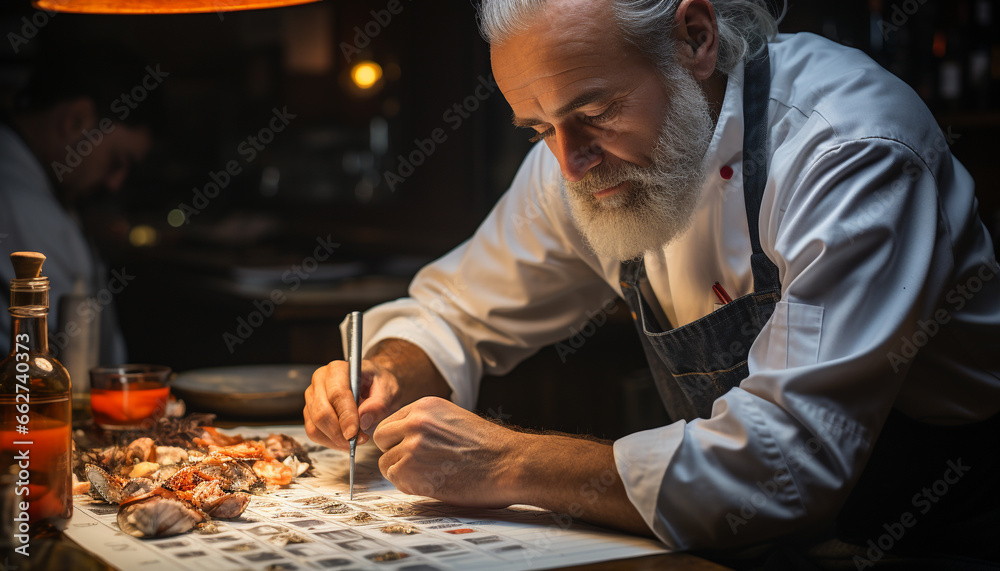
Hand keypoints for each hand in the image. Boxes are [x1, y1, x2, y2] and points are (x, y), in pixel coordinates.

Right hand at [303, 359, 401, 449]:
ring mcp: (312, 396)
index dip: (345, 416)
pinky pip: (313, 433)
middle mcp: (320, 380)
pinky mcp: (309, 411)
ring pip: (315, 426)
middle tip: (358, 441)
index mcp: (338, 369)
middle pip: (321, 412)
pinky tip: (345, 441)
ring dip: (335, 440)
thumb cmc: (380, 384)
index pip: (337, 394)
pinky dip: (329, 442)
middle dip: (339, 433)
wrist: (374, 385)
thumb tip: (363, 420)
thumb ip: (378, 404)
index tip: (354, 434)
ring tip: (355, 441)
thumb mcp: (388, 390)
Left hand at [373, 396, 517, 507]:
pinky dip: (410, 486)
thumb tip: (404, 439)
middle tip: (417, 464)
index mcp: (425, 406)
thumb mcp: (454, 420)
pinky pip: (395, 480)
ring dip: (403, 472)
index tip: (411, 449)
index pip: (392, 422)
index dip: (399, 439)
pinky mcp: (409, 470)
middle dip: (394, 452)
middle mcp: (414, 421)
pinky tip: (434, 483)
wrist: (508, 464)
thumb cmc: (490, 448)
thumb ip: (427, 424)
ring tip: (433, 474)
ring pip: (386, 463)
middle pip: (382, 439)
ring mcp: (410, 445)